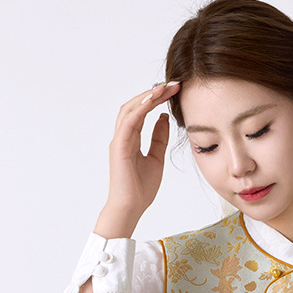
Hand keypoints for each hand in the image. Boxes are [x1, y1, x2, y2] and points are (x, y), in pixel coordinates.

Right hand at [98, 81, 180, 234]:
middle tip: (172, 83)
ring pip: (130, 109)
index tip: (174, 89)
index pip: (142, 111)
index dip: (156, 98)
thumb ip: (159, 138)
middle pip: (135, 105)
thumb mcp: (156, 158)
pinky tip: (152, 100)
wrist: (130, 208)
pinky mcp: (119, 147)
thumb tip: (164, 118)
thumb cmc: (140, 189)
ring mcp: (119, 140)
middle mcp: (123, 136)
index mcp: (131, 138)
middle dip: (153, 92)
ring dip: (147, 96)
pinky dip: (139, 109)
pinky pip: (128, 122)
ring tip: (164, 87)